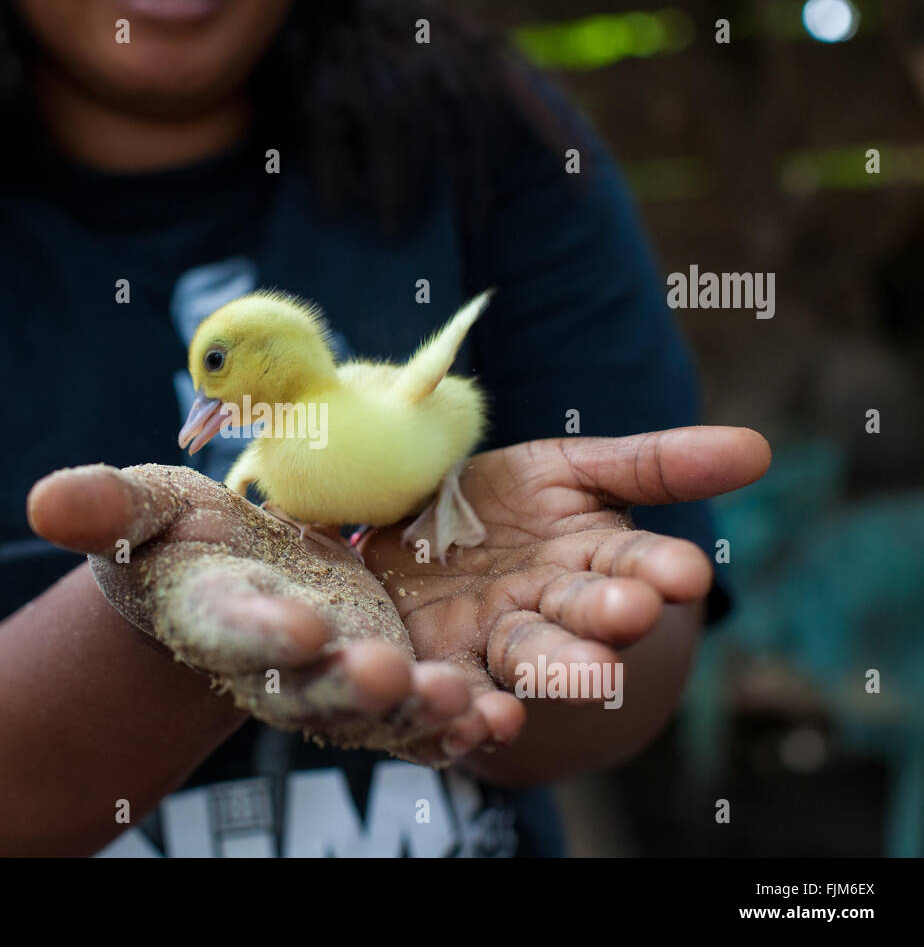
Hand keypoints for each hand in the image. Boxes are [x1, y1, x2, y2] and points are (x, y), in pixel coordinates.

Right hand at [27, 463, 508, 763]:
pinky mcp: (380, 678)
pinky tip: (495, 721)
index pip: (231, 629)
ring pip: (374, 711)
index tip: (296, 623)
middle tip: (383, 674)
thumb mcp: (144, 511)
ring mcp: (332, 679)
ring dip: (416, 713)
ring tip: (463, 705)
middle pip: (309, 687)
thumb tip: (42, 500)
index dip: (260, 631)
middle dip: (345, 686)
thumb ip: (105, 507)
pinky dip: (453, 725)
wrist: (228, 579)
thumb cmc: (179, 540)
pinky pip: (416, 715)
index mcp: (216, 616)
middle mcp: (275, 664)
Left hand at [362, 427, 770, 715]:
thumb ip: (654, 465)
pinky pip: (463, 693)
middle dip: (608, 617)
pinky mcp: (446, 664)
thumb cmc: (499, 499)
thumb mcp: (569, 468)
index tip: (685, 572)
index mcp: (595, 561)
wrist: (407, 527)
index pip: (637, 563)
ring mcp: (497, 639)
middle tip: (630, 614)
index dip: (659, 568)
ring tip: (588, 674)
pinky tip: (496, 717)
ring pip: (531, 658)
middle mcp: (552, 609)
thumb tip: (758, 448)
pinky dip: (477, 712)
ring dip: (559, 669)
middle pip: (585, 616)